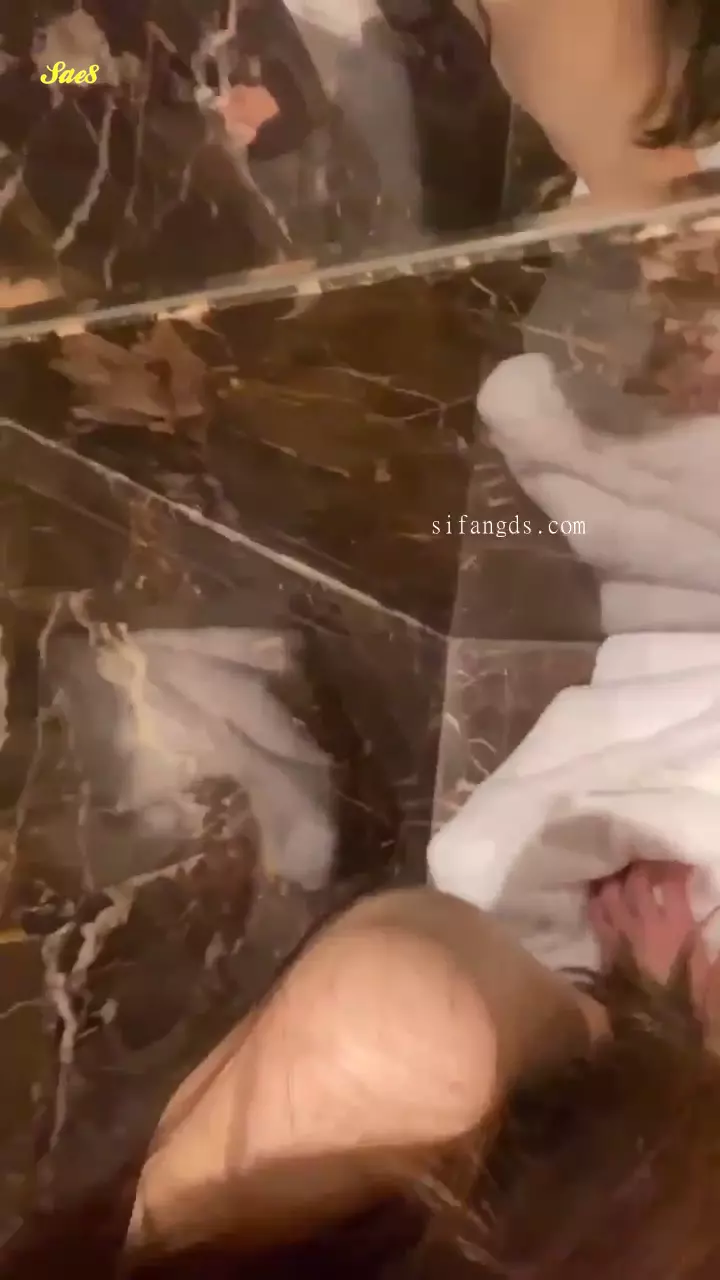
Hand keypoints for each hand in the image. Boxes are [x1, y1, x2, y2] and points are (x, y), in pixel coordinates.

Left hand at [587, 861, 716, 1016]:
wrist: (656, 1038)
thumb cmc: (692, 1008)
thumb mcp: (715, 976)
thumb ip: (714, 951)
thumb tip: (718, 916)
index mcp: (678, 926)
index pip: (673, 882)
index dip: (676, 868)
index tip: (683, 867)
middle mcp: (646, 922)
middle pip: (637, 879)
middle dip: (642, 867)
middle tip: (649, 867)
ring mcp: (622, 933)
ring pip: (612, 890)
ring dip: (617, 879)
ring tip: (624, 876)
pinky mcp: (604, 947)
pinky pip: (595, 913)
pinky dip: (597, 900)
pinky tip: (602, 896)